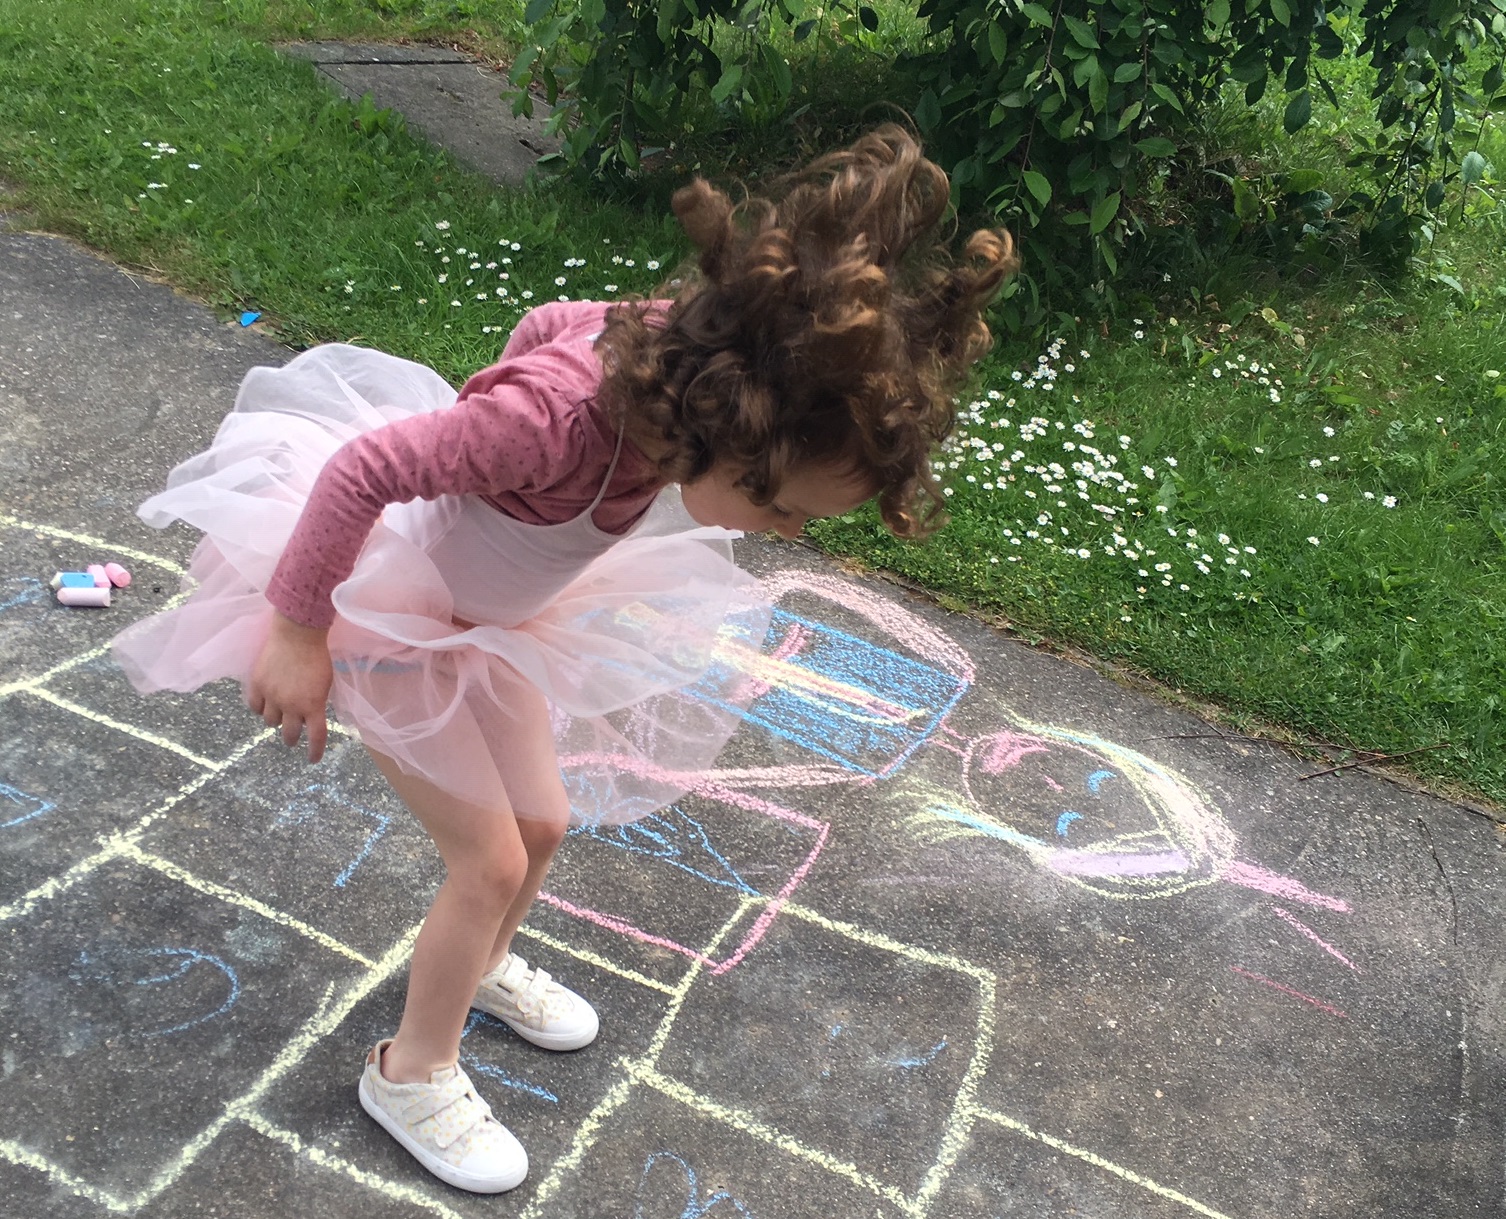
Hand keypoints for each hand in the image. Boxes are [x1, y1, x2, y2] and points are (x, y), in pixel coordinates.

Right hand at [246, 613, 333, 761]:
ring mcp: (272, 696)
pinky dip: (260, 709)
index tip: (312, 760)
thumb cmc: (317, 657)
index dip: (315, 751)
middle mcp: (292, 705)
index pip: (316, 737)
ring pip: (271, 722)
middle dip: (292, 738)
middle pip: (290, 734)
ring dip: (277, 721)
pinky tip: (264, 704)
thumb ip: (318, 702)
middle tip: (293, 736)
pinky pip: (254, 707)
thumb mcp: (325, 683)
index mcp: (314, 705)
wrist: (297, 634)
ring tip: (279, 714)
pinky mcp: (257, 685)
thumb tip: (310, 717)